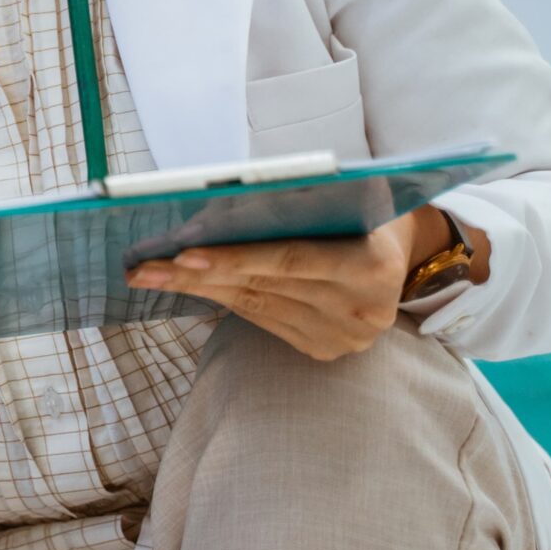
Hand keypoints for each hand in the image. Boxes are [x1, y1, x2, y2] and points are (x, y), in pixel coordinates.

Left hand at [128, 213, 426, 360]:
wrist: (406, 258)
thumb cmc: (365, 213)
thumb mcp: (348, 200)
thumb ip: (300, 205)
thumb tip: (219, 208)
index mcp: (372, 267)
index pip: (289, 260)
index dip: (234, 257)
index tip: (183, 252)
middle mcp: (361, 310)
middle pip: (262, 286)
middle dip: (197, 275)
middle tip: (144, 266)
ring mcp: (344, 337)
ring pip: (256, 306)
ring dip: (200, 289)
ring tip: (152, 275)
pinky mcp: (326, 349)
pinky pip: (264, 320)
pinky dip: (225, 300)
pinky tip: (192, 286)